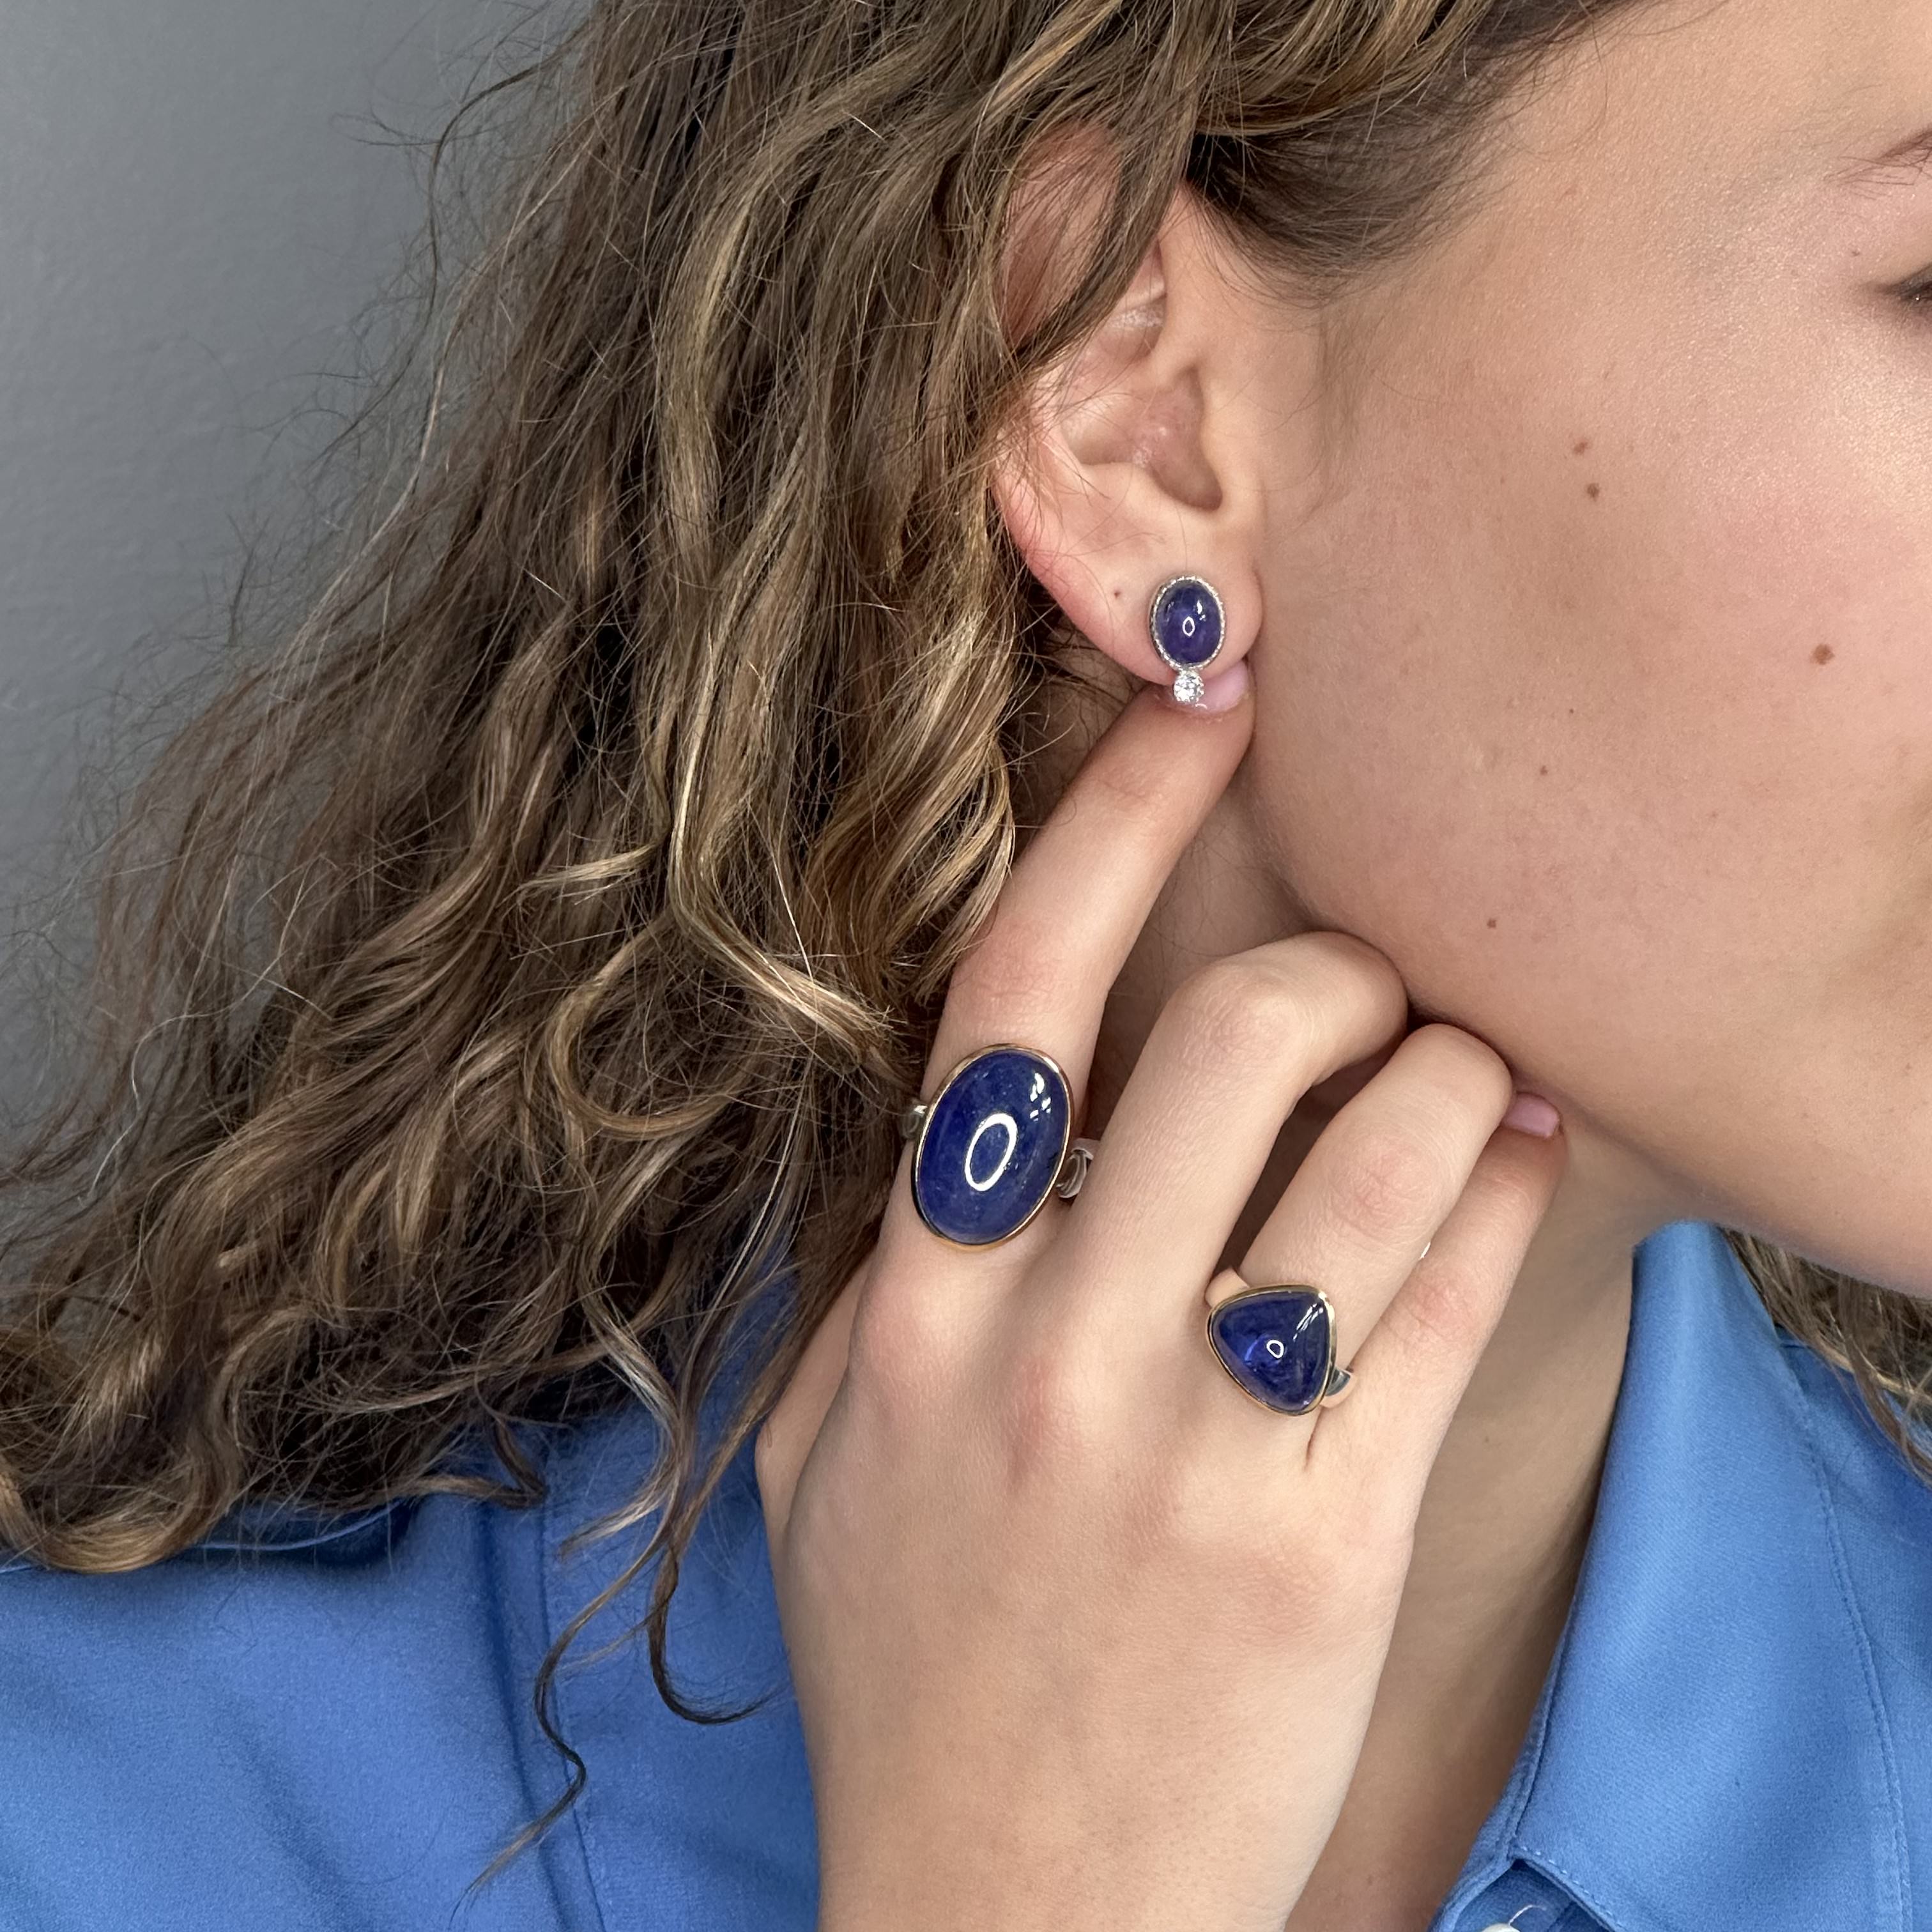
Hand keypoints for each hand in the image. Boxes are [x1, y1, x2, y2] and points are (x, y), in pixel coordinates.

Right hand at [755, 684, 1565, 1931]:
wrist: (1000, 1922)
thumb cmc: (912, 1680)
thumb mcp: (822, 1467)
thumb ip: (861, 1292)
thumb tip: (925, 1150)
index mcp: (907, 1310)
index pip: (1007, 1003)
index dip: (1114, 826)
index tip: (1199, 706)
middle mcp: (1037, 1350)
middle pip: (1225, 1041)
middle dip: (1330, 969)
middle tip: (1366, 985)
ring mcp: (1185, 1447)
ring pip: (1364, 1149)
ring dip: (1442, 1065)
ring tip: (1461, 1066)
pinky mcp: (1323, 1541)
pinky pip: (1442, 1301)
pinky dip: (1496, 1191)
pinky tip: (1517, 1152)